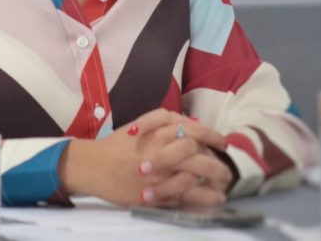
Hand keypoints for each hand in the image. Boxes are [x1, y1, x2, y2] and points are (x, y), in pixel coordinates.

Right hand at [57, 109, 231, 206]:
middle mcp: (159, 151)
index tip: (222, 142)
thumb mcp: (140, 125)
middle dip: (216, 161)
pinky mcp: (153, 192)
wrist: (93, 166)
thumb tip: (195, 123)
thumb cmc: (117, 145)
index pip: (193, 131)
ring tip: (224, 185)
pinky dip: (202, 196)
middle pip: (197, 153)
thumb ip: (165, 122)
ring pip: (193, 174)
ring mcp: (157, 173)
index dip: (212, 136)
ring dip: (213, 179)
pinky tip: (214, 197)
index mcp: (156, 132)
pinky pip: (184, 195)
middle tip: (226, 168)